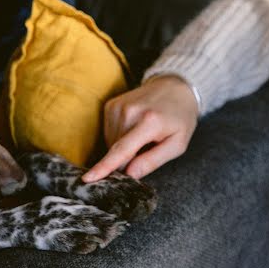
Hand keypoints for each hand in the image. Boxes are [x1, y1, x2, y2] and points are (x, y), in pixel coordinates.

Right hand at [82, 75, 198, 181]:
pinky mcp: (110, 105)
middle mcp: (130, 112)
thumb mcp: (177, 144)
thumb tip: (129, 174)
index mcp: (149, 122)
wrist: (175, 88)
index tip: (88, 179)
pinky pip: (109, 133)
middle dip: (129, 158)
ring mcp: (117, 106)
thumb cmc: (180, 119)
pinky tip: (134, 129)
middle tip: (149, 147)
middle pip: (116, 151)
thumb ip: (153, 160)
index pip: (123, 149)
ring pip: (111, 143)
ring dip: (124, 148)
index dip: (105, 166)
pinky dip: (120, 137)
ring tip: (144, 135)